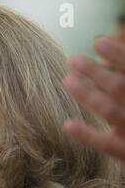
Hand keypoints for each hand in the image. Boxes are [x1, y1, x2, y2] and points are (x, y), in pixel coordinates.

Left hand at [63, 37, 124, 167]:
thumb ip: (121, 79)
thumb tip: (103, 63)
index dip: (118, 55)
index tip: (97, 41)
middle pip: (121, 87)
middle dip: (97, 73)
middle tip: (72, 59)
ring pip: (112, 112)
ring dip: (88, 95)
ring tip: (67, 81)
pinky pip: (107, 145)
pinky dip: (87, 135)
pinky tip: (67, 125)